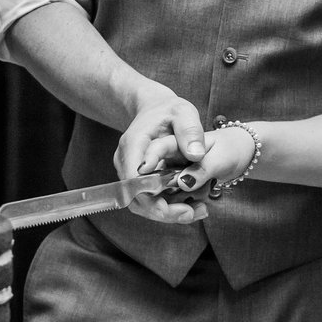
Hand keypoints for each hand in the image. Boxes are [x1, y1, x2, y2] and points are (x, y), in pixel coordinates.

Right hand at [114, 94, 207, 224]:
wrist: (155, 108)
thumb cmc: (169, 110)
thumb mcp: (184, 113)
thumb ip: (190, 131)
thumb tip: (196, 155)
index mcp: (133, 144)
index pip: (133, 179)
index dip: (151, 198)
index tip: (175, 207)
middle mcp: (125, 161)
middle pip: (135, 197)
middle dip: (161, 211)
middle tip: (190, 213)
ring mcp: (127, 172)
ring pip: (140, 203)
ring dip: (165, 212)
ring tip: (194, 212)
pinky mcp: (135, 179)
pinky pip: (145, 199)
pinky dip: (165, 206)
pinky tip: (188, 206)